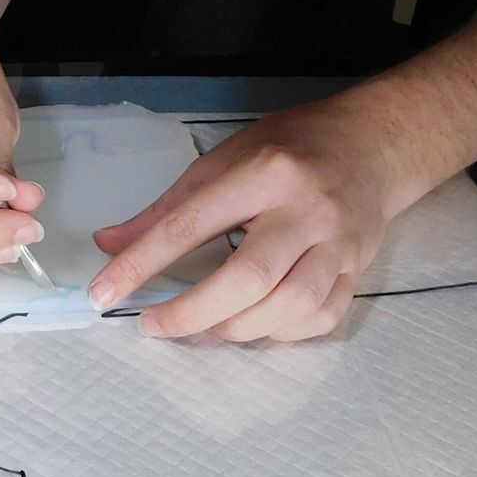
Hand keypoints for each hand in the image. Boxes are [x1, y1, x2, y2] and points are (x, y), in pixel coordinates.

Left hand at [86, 81, 440, 341]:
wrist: (372, 144)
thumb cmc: (289, 149)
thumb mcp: (223, 159)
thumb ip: (167, 207)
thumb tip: (109, 243)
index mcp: (263, 172)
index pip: (190, 224)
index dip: (140, 264)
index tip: (103, 294)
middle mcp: (306, 209)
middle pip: (248, 277)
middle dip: (191, 313)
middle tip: (154, 325)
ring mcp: (339, 243)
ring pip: (290, 305)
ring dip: (238, 328)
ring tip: (208, 325)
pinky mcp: (359, 270)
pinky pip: (320, 318)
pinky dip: (280, 332)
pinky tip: (255, 323)